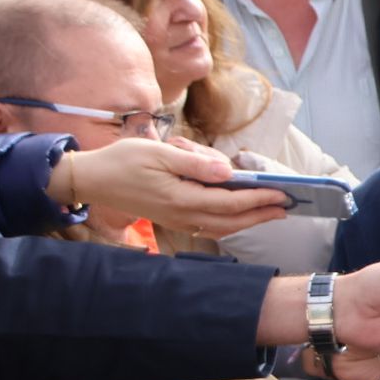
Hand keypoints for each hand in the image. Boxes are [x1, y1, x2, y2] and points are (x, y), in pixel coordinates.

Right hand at [51, 138, 287, 235]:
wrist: (91, 179)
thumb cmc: (123, 160)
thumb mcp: (159, 153)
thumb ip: (194, 163)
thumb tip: (228, 172)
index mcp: (181, 198)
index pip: (230, 201)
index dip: (259, 198)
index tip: (283, 193)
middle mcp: (181, 215)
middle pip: (231, 220)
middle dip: (262, 213)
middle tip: (289, 206)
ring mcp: (176, 220)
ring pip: (221, 227)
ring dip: (249, 220)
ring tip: (272, 212)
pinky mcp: (172, 219)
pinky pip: (208, 227)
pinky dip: (229, 223)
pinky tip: (241, 216)